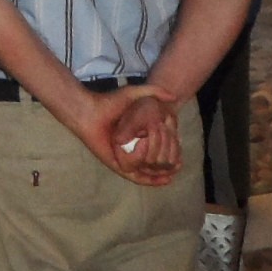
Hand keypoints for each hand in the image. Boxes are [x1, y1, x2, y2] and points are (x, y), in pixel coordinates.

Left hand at [63, 88, 178, 184]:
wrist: (89, 111)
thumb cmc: (109, 102)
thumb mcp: (134, 94)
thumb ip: (153, 91)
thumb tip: (174, 96)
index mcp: (134, 137)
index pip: (156, 149)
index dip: (170, 152)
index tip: (182, 153)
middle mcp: (129, 149)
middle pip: (152, 163)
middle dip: (167, 166)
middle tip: (179, 165)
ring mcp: (123, 158)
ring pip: (146, 172)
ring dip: (160, 175)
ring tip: (173, 175)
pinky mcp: (117, 165)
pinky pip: (135, 176)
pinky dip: (148, 179)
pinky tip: (161, 178)